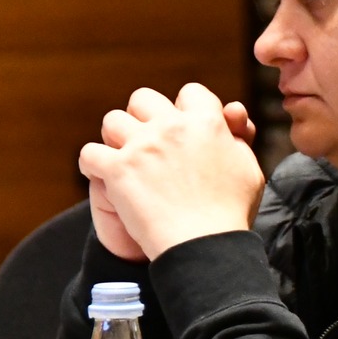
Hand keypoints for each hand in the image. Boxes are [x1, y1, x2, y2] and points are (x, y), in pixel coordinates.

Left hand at [79, 83, 264, 260]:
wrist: (205, 246)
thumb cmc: (231, 211)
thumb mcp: (248, 169)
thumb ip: (239, 136)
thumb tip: (232, 110)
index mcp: (206, 122)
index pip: (190, 92)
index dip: (185, 108)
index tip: (183, 129)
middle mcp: (171, 127)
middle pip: (143, 99)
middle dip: (143, 117)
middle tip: (149, 142)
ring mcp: (142, 147)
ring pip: (112, 121)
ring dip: (116, 138)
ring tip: (125, 158)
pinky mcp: (117, 170)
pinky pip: (89, 153)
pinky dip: (92, 165)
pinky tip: (102, 175)